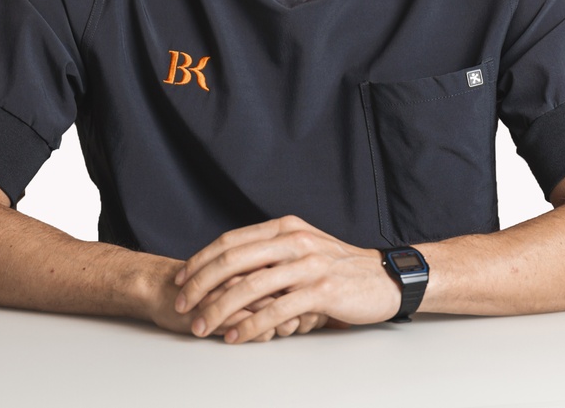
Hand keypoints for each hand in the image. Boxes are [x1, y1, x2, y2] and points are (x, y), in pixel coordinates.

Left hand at [173, 215, 398, 343]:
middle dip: (201, 284)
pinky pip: (277, 310)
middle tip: (182, 305)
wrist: (384, 277)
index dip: (202, 260)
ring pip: (251, 286)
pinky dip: (252, 326)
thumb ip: (270, 254)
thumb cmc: (338, 267)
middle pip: (234, 260)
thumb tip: (227, 271)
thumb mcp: (302, 249)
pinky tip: (236, 337)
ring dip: (220, 309)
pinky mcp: (321, 290)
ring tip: (202, 327)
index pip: (231, 241)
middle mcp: (294, 240)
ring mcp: (308, 264)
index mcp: (285, 227)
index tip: (181, 279)